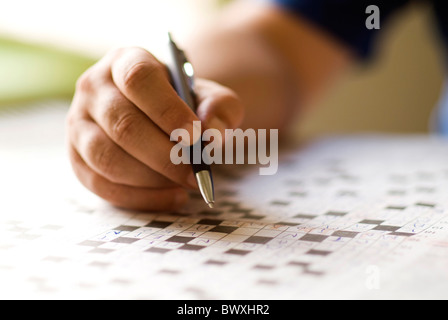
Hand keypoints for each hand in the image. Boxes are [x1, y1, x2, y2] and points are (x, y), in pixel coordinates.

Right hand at [66, 47, 243, 210]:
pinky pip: (102, 185)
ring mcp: (78, 123)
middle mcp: (93, 88)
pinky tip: (172, 197)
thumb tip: (212, 134)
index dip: (168, 111)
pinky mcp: (76, 157)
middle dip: (164, 156)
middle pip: (123, 125)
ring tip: (185, 185)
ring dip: (151, 179)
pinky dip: (140, 198)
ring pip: (108, 158)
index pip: (139, 80)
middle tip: (196, 173)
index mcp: (125, 61)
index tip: (196, 136)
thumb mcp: (207, 96)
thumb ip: (220, 108)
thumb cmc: (182, 103)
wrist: (155, 114)